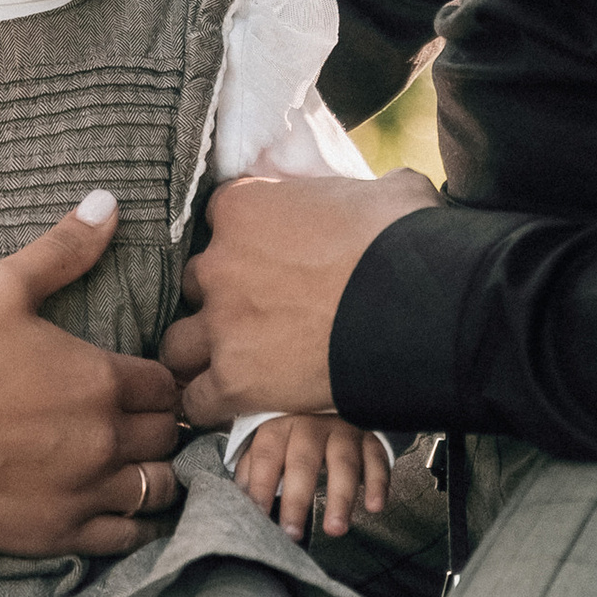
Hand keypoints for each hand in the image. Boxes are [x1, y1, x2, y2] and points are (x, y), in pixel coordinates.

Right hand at [0, 192, 184, 556]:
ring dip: (153, 473)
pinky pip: (126, 538)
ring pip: (157, 489)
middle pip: (169, 435)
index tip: (139, 379)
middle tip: (137, 418)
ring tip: (135, 463)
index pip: (166, 383)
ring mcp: (84, 493)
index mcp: (102, 379)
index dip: (156, 379)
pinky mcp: (57, 533)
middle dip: (160, 424)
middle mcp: (105, 440)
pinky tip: (119, 508)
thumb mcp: (0, 287)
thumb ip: (63, 250)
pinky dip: (133, 523)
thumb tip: (110, 202)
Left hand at [165, 169, 438, 425]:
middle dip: (222, 298)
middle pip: (196, 283)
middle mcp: (220, 264)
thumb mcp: (388, 193)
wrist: (417, 308)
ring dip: (203, 354)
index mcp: (245, 209)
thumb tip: (392, 194)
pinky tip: (233, 405)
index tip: (267, 258)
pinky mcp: (232, 380)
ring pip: (179, 344)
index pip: (220, 219)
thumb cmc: (406, 244)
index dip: (244, 242)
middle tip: (259, 314)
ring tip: (235, 364)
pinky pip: (197, 399)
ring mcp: (222, 325)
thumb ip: (367, 192)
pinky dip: (211, 405)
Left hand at [236, 413, 394, 543]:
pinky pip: (377, 459)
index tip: (258, 518)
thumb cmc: (292, 432)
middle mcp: (311, 424)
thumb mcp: (268, 442)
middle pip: (303, 462)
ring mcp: (343, 428)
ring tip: (335, 529)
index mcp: (279, 424)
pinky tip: (374, 507)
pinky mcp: (370, 436)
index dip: (261, 486)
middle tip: (292, 534)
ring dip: (340, 497)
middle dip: (297, 500)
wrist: (330, 399)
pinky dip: (379, 483)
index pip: (266, 456)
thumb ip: (252, 468)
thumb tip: (237, 499)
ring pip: (343, 462)